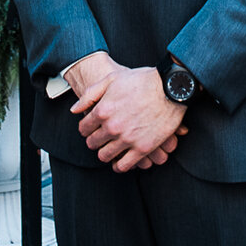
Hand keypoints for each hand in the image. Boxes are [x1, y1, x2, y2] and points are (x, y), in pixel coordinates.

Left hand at [70, 64, 186, 171]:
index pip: (84, 128)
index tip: (92, 128)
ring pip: (105, 156)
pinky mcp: (143, 148)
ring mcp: (127, 139)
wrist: (170, 87)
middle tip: (101, 138)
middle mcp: (112, 127)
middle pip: (93, 143)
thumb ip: (90, 95)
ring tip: (111, 148)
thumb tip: (75, 110)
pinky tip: (120, 161)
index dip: (86, 128)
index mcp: (102, 110)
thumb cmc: (142, 80)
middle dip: (95, 140)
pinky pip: (124, 165)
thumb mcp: (112, 79)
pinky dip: (119, 165)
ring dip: (105, 153)